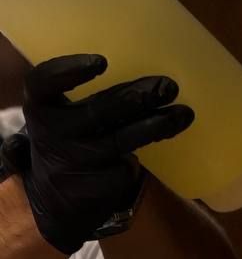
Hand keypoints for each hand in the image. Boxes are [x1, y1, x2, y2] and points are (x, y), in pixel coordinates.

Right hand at [0, 53, 194, 255]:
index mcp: (41, 105)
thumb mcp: (70, 115)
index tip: (101, 61)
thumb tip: (155, 83)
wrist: (56, 197)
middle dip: (137, 98)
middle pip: (97, 111)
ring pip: (120, 140)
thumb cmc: (72, 138)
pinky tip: (164, 139)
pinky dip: (144, 154)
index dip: (68, 70)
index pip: (43, 82)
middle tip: (168, 86)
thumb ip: (98, 98)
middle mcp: (53, 132)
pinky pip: (126, 168)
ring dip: (156, 126)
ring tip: (183, 114)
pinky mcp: (94, 187)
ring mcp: (74, 161)